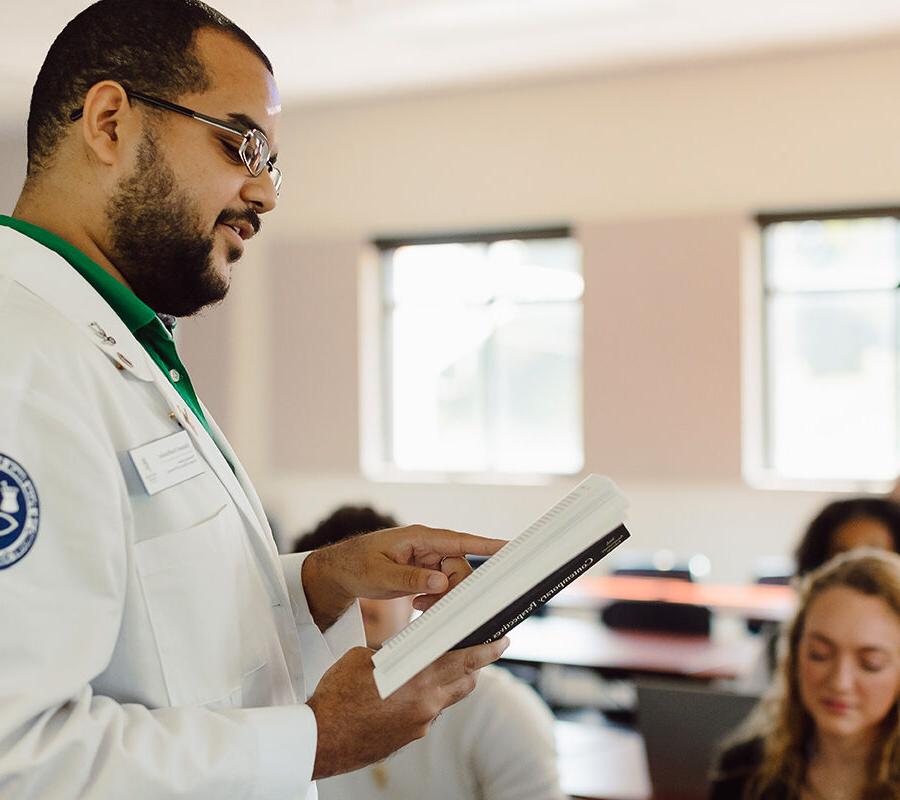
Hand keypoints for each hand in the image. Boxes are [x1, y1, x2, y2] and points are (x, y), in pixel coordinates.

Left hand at [302, 525, 505, 629]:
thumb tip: (442, 581)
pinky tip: (418, 605)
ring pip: (452, 579)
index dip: (486, 544)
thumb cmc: (356, 564)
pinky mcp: (424, 571)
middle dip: (453, 589)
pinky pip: (442, 585)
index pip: (460, 540)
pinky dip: (435, 598)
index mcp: (420, 538)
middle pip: (459, 567)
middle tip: (431, 605)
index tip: (510, 546)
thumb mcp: (380, 574)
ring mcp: (427, 558)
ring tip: (420, 606)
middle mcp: (428, 545)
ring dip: (442, 597)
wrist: (340, 570)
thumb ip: (410, 578)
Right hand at [307, 637, 509, 777]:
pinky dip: (430, 696)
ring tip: (446, 664)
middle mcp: (425, 703)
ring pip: (449, 696)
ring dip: (453, 679)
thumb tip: (409, 648)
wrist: (321, 738)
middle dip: (478, 663)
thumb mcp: (365, 658)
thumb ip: (395, 651)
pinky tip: (413, 688)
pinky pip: (431, 711)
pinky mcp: (411, 736)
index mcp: (416, 678)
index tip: (501, 640)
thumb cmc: (338, 695)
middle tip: (488, 647)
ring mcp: (420, 723)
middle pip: (466, 679)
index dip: (486, 649)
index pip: (463, 660)